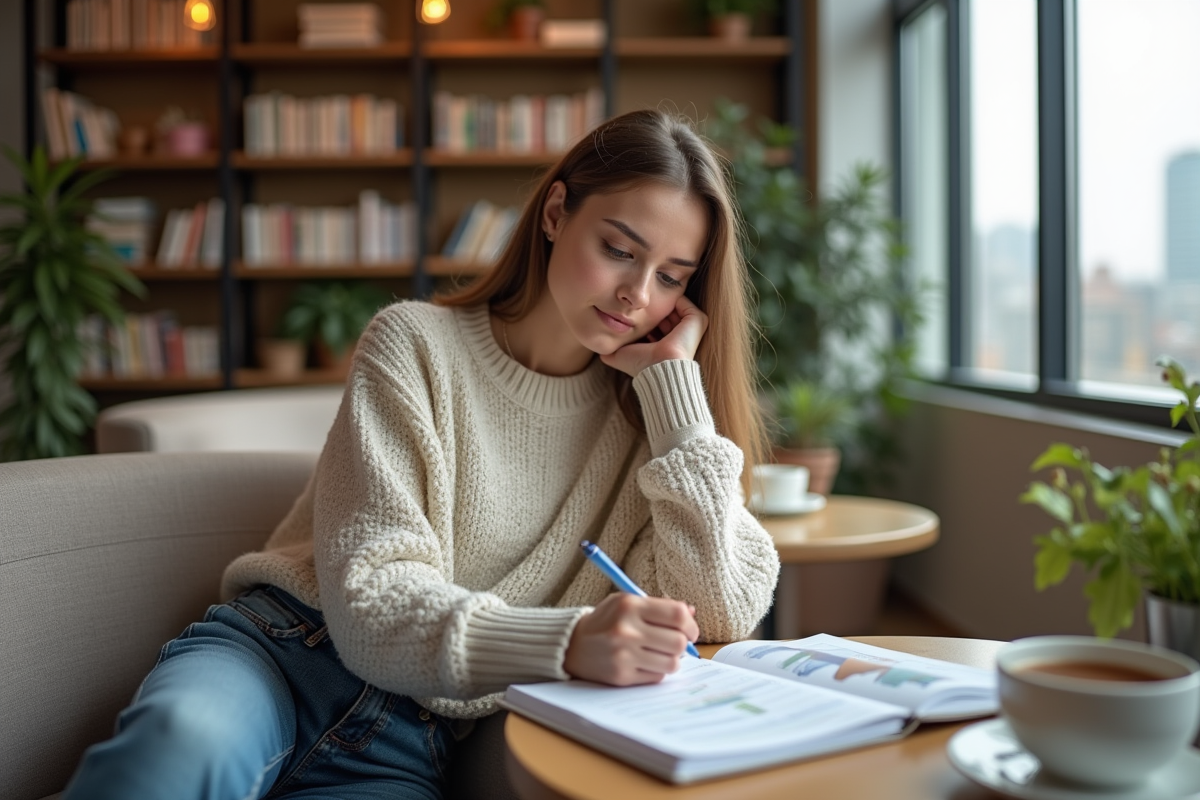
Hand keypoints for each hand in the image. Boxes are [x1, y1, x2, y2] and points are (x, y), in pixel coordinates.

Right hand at [563, 593, 698, 685]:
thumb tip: (691, 612)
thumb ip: (659, 606)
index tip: (690, 630)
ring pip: (672, 663)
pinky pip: (657, 677)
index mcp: (630, 605)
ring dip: (671, 659)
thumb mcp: (627, 603)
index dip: (691, 624)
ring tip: (660, 654)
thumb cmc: (605, 621)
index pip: (677, 615)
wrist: (572, 645)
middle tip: (676, 643)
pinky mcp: (622, 676)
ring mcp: (624, 655)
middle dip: (683, 644)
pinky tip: (645, 662)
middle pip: (678, 642)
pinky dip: (657, 671)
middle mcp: (627, 630)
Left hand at [600, 295, 708, 376]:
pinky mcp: (698, 320)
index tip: (626, 312)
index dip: (639, 316)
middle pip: (662, 311)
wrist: (660, 368)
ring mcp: (690, 327)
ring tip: (644, 296)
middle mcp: (679, 334)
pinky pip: (683, 300)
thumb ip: (610, 350)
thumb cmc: (642, 366)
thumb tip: (599, 348)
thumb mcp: (622, 356)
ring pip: (671, 305)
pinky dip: (670, 297)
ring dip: (657, 300)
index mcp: (665, 342)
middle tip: (635, 301)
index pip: (653, 322)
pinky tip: (654, 298)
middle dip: (648, 306)